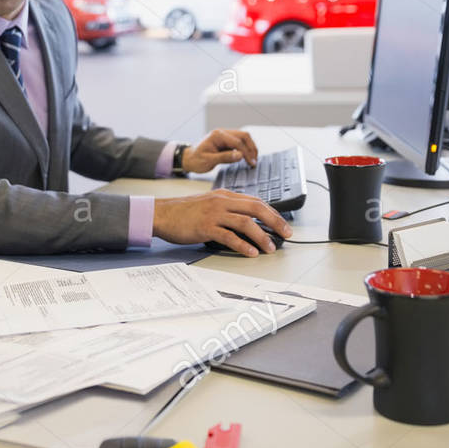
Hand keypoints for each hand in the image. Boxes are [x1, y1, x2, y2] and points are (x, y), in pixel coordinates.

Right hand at [152, 190, 291, 256]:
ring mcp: (213, 214)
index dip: (272, 212)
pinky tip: (251, 252)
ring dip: (261, 236)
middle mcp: (221, 202)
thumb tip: (247, 222)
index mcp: (225, 195)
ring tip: (270, 248)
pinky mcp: (205, 227)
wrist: (162, 213)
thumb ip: (227, 208)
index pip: (255, 201)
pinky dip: (242, 245)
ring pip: (245, 222)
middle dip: (275, 222)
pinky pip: (228, 236)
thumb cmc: (183, 211)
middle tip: (286, 234)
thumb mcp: (209, 203)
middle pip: (256, 208)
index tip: (282, 224)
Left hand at [180, 128, 259, 173]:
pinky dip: (245, 150)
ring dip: (250, 148)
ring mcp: (225, 137)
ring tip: (253, 161)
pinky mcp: (227, 142)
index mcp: (218, 135)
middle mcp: (223, 133)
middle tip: (254, 161)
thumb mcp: (209, 160)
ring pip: (244, 138)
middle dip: (251, 148)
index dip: (246, 153)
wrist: (189, 159)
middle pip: (244, 136)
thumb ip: (225, 157)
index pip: (237, 142)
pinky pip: (240, 143)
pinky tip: (247, 158)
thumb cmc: (196, 160)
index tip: (251, 163)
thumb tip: (241, 155)